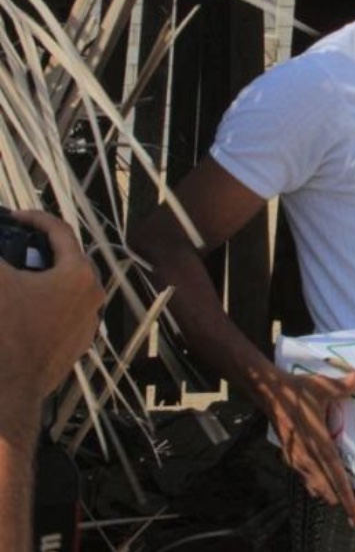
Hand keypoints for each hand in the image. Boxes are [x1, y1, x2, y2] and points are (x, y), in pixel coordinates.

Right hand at [0, 210, 102, 400]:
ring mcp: (86, 325)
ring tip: (15, 277)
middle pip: (66, 260)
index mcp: (79, 275)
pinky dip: (41, 304)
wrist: (6, 391)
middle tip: (15, 246)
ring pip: (64, 289)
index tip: (14, 216)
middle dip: (39, 250)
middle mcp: (92, 298)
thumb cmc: (3, 332)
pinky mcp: (74, 347)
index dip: (34, 218)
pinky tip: (18, 308)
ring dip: (40, 278)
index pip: (60, 231)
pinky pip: (60, 315)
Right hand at [264, 367, 354, 514]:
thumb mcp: (322, 386)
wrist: (268, 394)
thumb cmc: (297, 391)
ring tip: (346, 500)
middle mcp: (307, 457)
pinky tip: (326, 486)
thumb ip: (342, 385)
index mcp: (318, 443)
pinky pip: (306, 478)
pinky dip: (318, 485)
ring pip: (315, 486)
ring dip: (329, 493)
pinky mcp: (290, 458)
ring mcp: (297, 459)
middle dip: (341, 500)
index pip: (335, 474)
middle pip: (326, 488)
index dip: (345, 493)